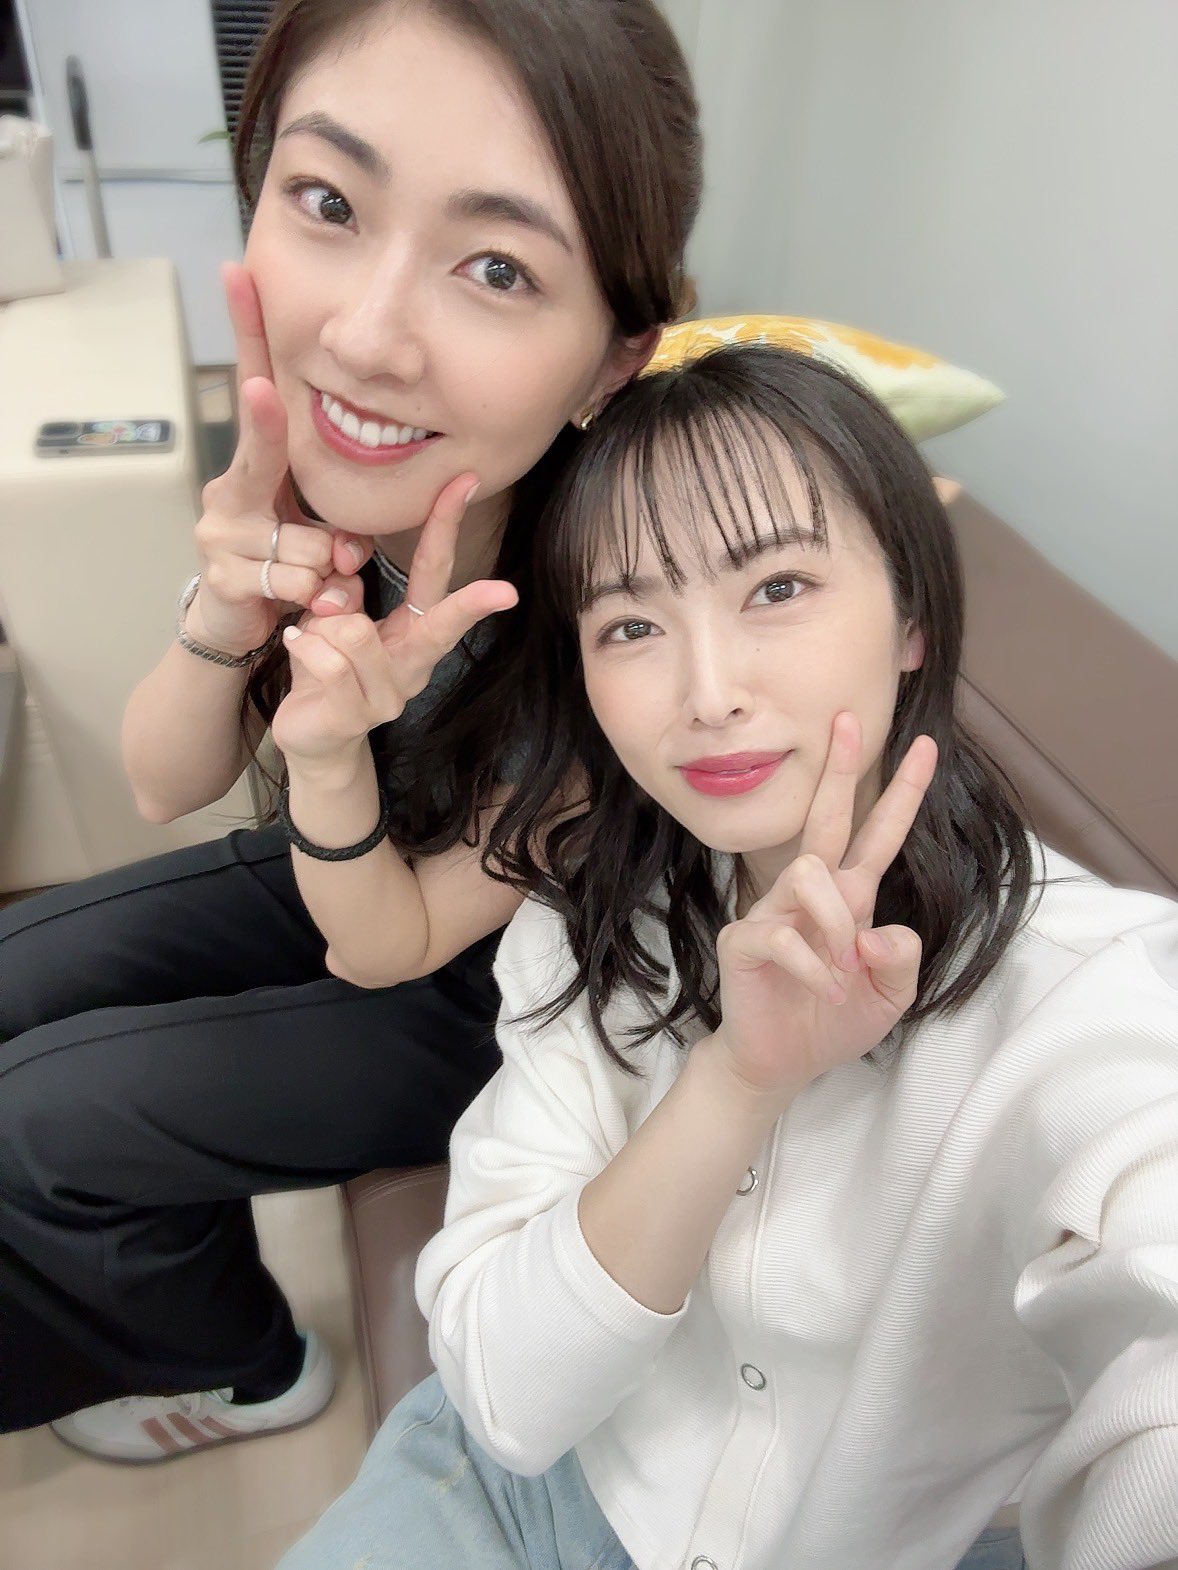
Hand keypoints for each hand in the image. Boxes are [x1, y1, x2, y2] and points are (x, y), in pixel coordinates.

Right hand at [186, 262, 370, 657]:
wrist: (239, 625)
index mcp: (255, 471)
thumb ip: (334, 528)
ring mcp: (220, 531)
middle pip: (262, 446)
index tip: (240, 276)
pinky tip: (300, 601)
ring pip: (304, 541)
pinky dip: (312, 595)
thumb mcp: (317, 535)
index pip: (253, 395)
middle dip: (269, 420)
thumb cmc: (283, 568)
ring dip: (324, 567)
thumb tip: (345, 548)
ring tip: (312, 580)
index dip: (247, 334)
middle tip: (262, 388)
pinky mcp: (223, 574)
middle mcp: (229, 491)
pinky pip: (294, 579)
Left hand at [272, 472, 517, 769]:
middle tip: (506, 591)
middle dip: (473, 605)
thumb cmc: (328, 668)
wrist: (311, 736)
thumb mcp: (335, 618)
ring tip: (310, 633)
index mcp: (413, 633)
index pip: (434, 572)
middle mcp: (414, 666)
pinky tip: (296, 646)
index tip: (463, 482)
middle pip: (442, 624)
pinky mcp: (356, 715)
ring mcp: (390, 695)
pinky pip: (329, 661)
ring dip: (324, 626)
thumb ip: (344, 592)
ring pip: (358, 635)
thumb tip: (343, 575)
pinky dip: (305, 646)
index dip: (446, 525)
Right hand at [707, 712, 936, 1107]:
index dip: (902, 793)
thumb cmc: (833, 1019)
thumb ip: (901, 959)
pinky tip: (822, 989)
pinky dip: (813, 967)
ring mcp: (774, 912)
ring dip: (836, 918)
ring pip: (809, 873)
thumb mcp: (892, 996)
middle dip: (838, 769)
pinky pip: (783, 935)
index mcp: (849, 898)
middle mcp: (810, 894)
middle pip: (825, 818)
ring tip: (843, 964)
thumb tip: (879, 932)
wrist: (780, 1062)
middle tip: (848, 720)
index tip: (926, 748)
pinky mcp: (746, 939)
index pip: (877, 835)